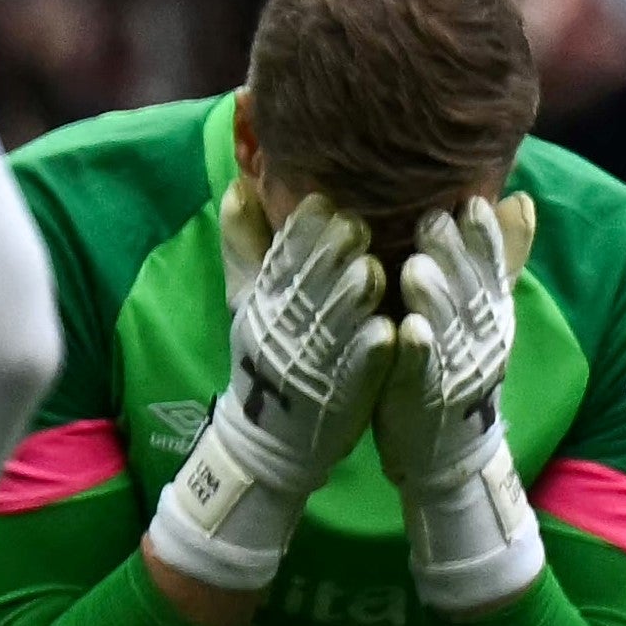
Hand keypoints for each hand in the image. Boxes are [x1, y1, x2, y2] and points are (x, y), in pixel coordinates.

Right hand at [146, 196, 382, 592]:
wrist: (272, 440)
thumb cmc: (268, 358)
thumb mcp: (249, 300)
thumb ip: (246, 242)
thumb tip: (238, 185)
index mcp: (266, 301)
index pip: (283, 256)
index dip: (303, 230)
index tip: (326, 203)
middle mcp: (285, 328)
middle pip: (308, 283)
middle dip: (331, 254)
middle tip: (358, 225)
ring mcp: (312, 362)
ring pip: (333, 321)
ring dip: (351, 295)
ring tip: (374, 270)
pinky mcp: (340, 393)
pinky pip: (356, 366)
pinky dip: (369, 349)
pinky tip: (388, 331)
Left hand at [382, 191, 544, 613]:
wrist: (448, 450)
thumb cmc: (453, 366)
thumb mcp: (479, 312)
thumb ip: (493, 260)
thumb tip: (519, 201)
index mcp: (488, 314)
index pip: (489, 268)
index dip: (482, 237)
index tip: (468, 203)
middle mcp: (478, 338)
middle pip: (467, 290)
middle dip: (451, 256)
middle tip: (431, 220)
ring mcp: (455, 369)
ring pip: (446, 328)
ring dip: (434, 298)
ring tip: (415, 268)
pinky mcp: (427, 399)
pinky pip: (425, 372)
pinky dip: (419, 350)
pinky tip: (408, 330)